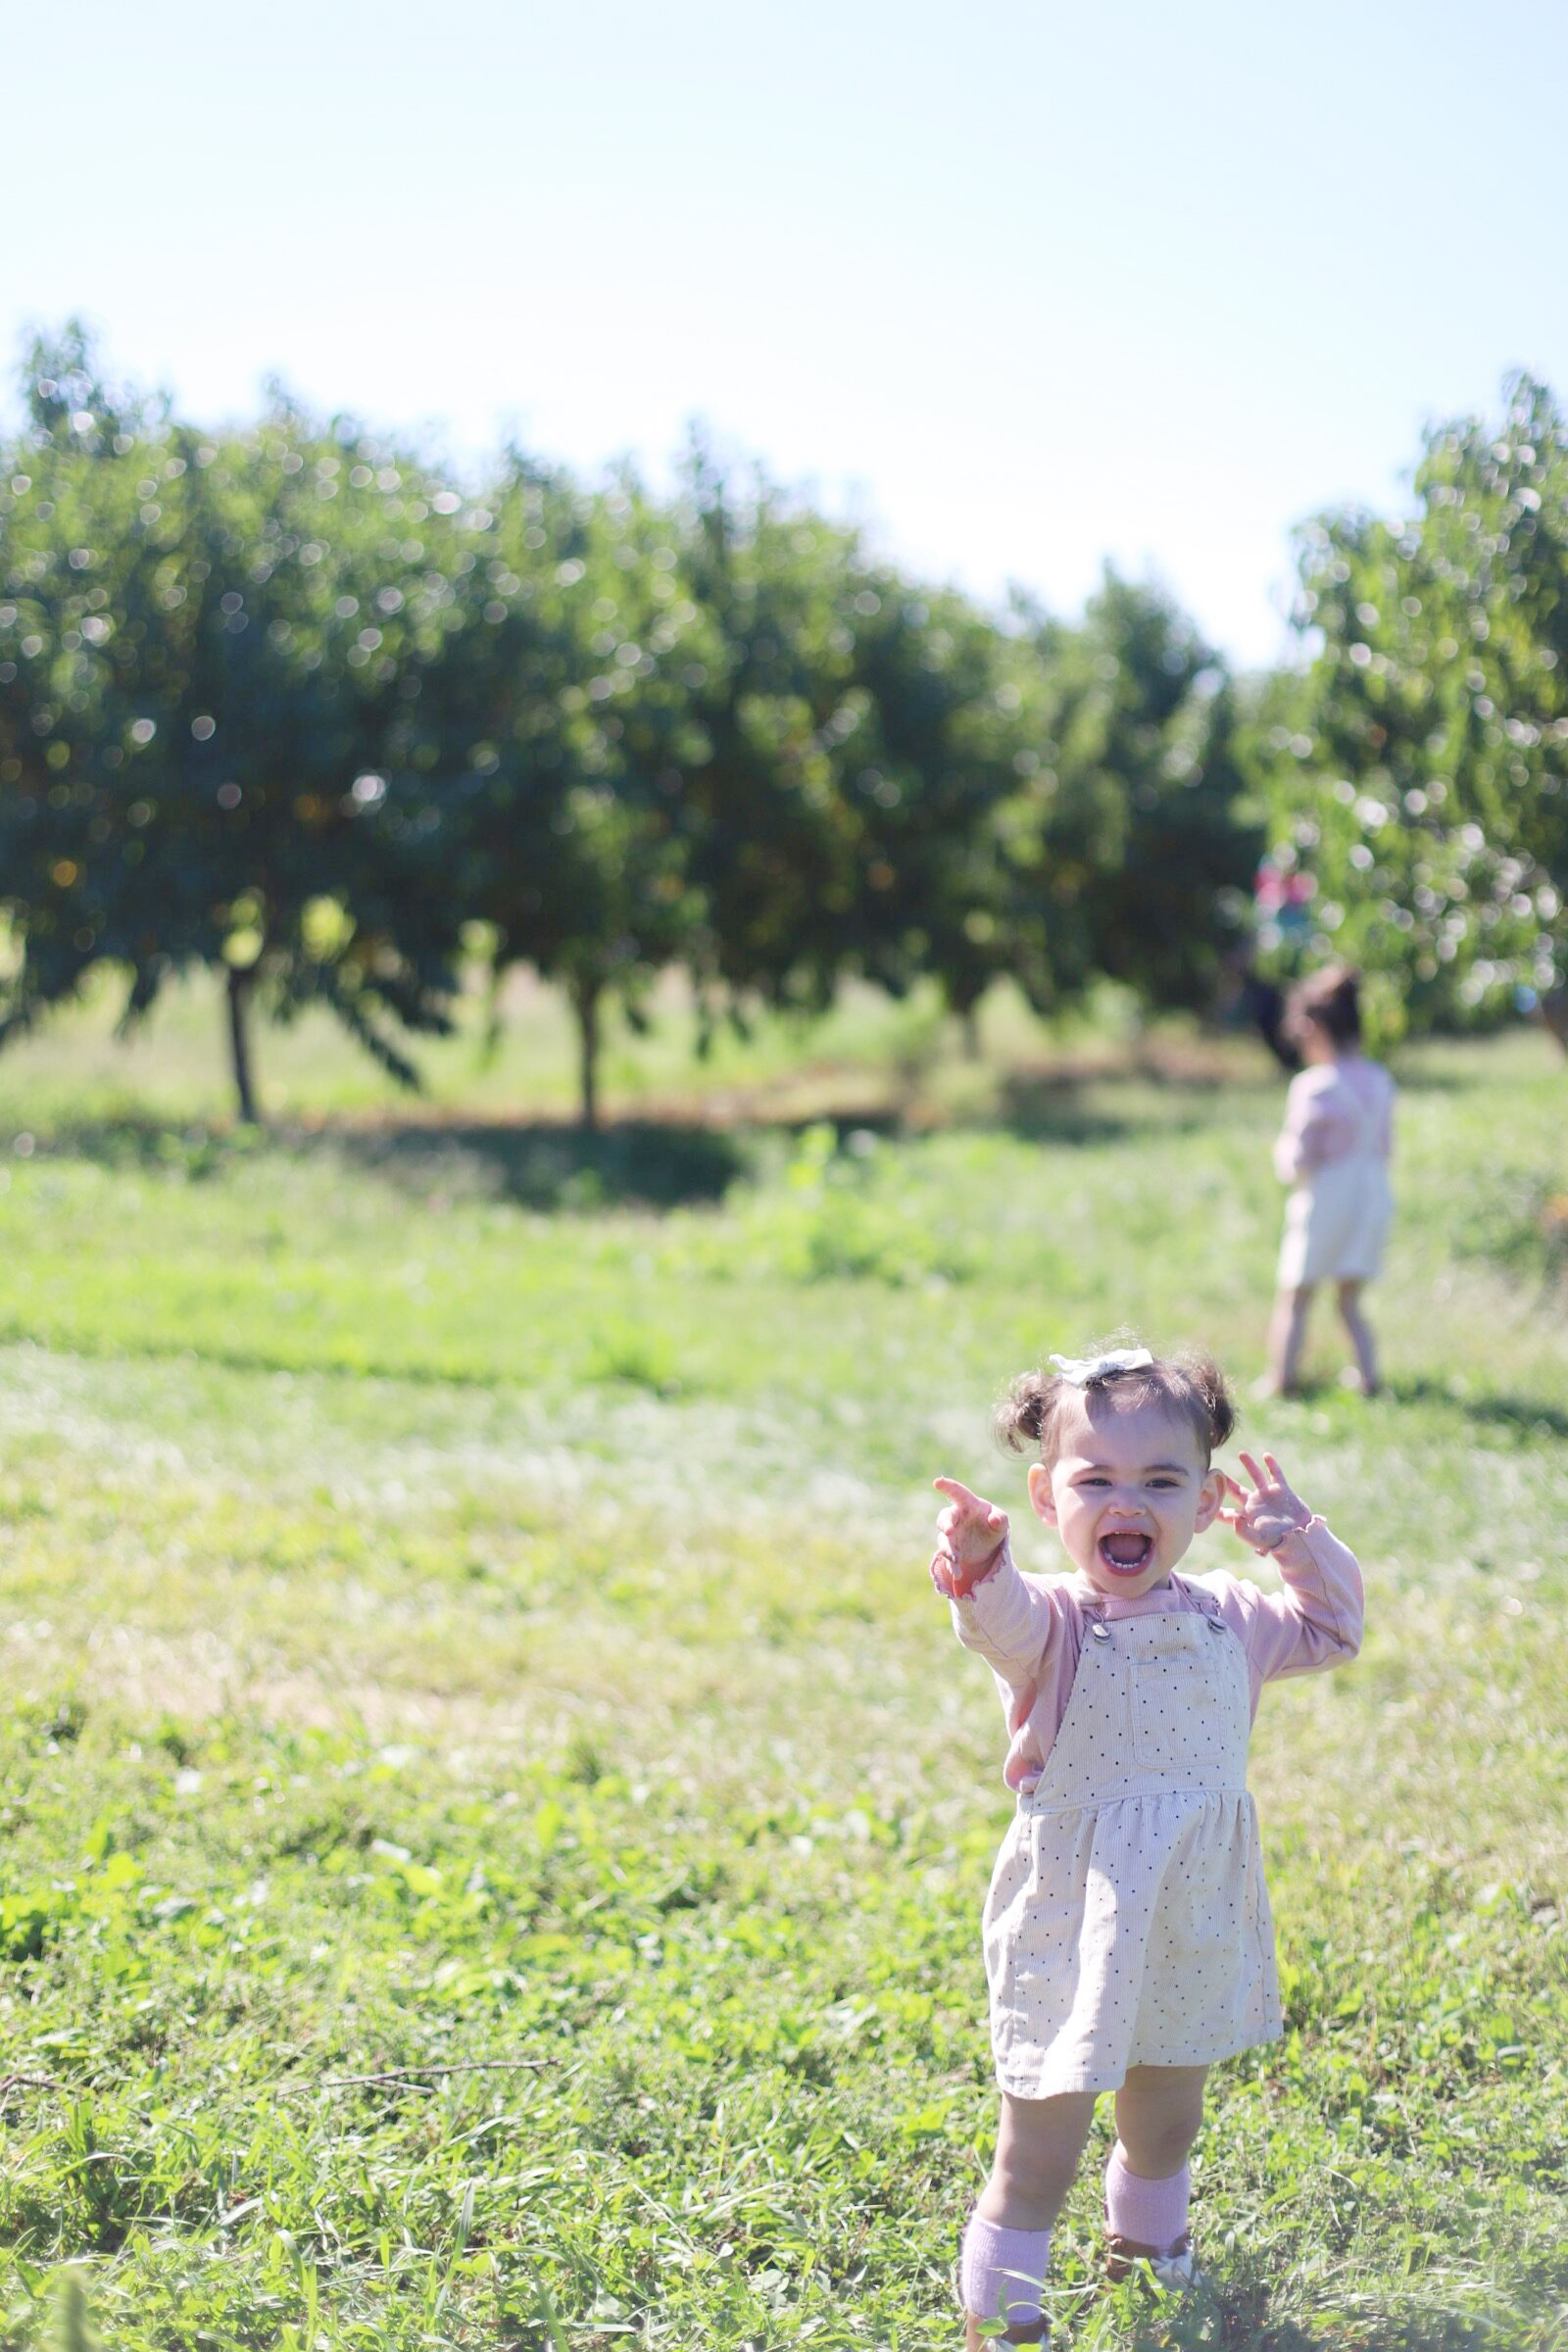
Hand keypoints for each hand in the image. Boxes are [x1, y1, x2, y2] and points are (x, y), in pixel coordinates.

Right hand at [931, 1476, 1008, 1595]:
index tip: (937, 1482)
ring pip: (944, 1540)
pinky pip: (948, 1556)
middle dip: (945, 1524)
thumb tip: (995, 1520)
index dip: (947, 1486)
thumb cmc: (993, 1523)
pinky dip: (952, 1564)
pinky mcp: (951, 1549)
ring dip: (948, 1548)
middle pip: (945, 1518)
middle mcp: (956, 1518)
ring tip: (955, 1558)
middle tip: (949, 1531)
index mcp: (968, 1504)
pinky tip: (957, 1572)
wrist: (988, 1544)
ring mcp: (951, 1534)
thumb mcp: (1001, 1521)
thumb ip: (999, 1518)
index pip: (957, 1493)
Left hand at [1219, 1452, 1313, 1555]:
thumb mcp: (1258, 1539)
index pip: (1227, 1513)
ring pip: (1256, 1477)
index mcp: (1247, 1516)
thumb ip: (1243, 1531)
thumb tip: (1234, 1518)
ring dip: (1250, 1465)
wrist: (1300, 1538)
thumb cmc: (1277, 1541)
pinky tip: (1266, 1456)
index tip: (1200, 1502)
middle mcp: (1256, 1504)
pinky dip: (1272, 1465)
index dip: (1216, 1509)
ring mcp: (1269, 1496)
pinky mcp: (1283, 1491)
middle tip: (1215, 1472)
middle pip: (1237, 1491)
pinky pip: (1276, 1475)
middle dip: (1227, 1483)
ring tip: (1242, 1453)